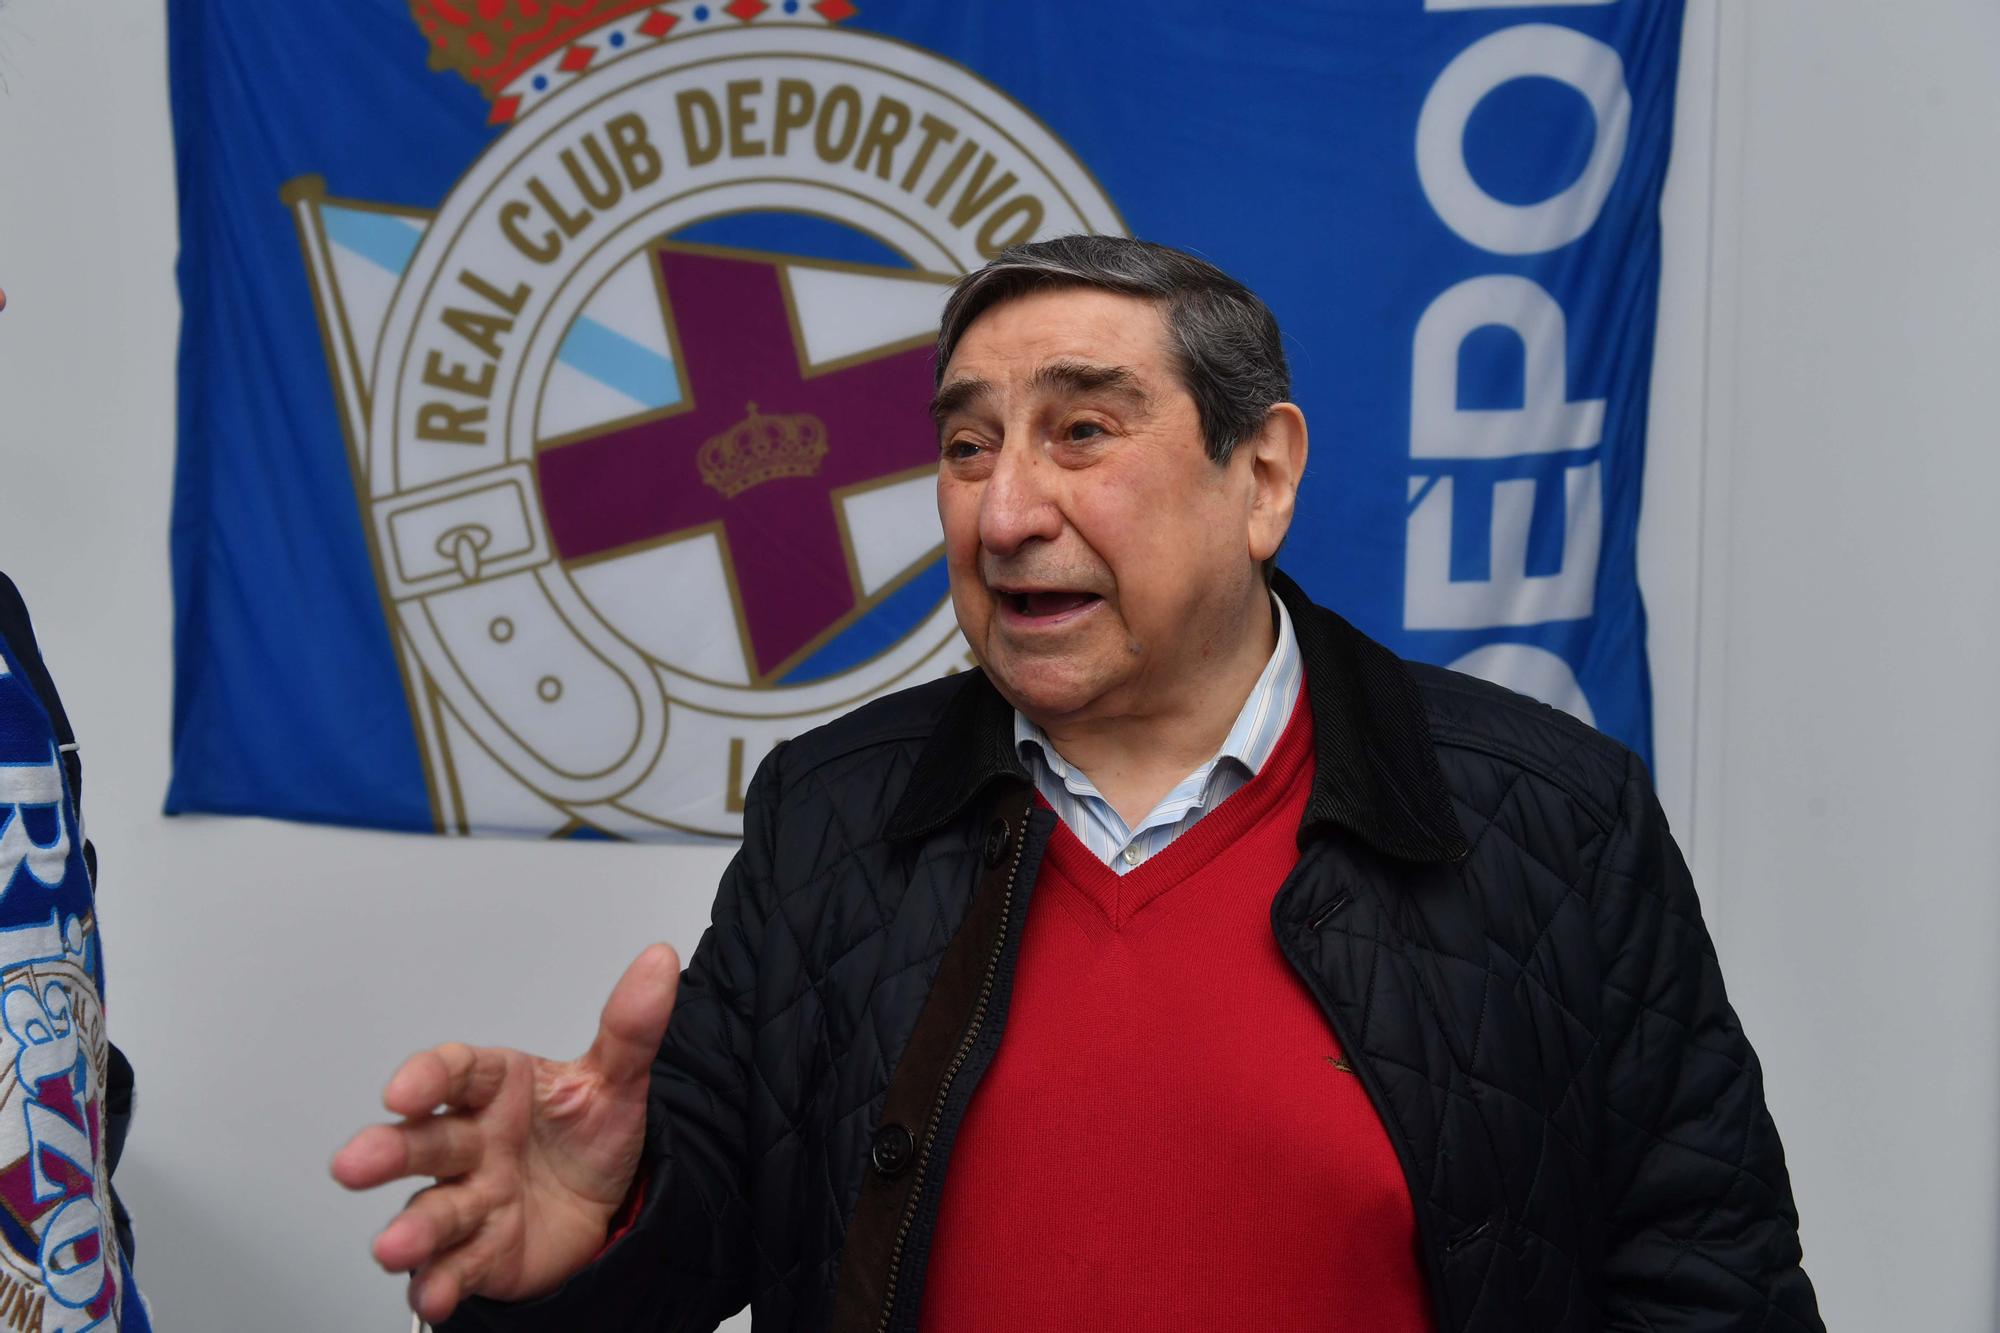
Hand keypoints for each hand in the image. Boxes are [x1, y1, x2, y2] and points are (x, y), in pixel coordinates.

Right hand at [331, 943, 680, 1323]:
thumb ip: (631, 1027)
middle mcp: (473, 1144)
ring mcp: (472, 1200)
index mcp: (497, 1091)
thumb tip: (658, 963)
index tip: (404, 1090)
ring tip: (394, 1246)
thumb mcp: (616, 1080)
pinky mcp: (480, 1253)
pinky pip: (456, 1267)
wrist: (606, 1207)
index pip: (456, 1075)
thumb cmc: (586, 1136)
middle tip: (354, 1164)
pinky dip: (439, 1282)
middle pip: (426, 1144)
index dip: (426, 1078)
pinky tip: (433, 1292)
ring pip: (433, 1211)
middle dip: (387, 1152)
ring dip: (412, 1231)